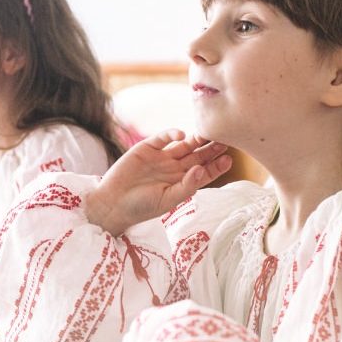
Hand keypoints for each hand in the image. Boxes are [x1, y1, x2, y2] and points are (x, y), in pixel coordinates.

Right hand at [86, 129, 231, 234]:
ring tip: (209, 134)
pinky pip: (164, 137)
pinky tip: (182, 136)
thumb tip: (202, 169)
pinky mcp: (147, 147)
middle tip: (226, 139)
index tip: (228, 159)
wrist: (112, 203)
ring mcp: (161, 157)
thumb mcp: (168, 200)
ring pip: (184, 144)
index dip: (216, 166)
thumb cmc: (141, 207)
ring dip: (197, 139)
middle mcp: (174, 169)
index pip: (204, 172)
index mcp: (181, 183)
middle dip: (211, 148)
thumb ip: (187, 186)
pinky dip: (173, 134)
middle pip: (198, 155)